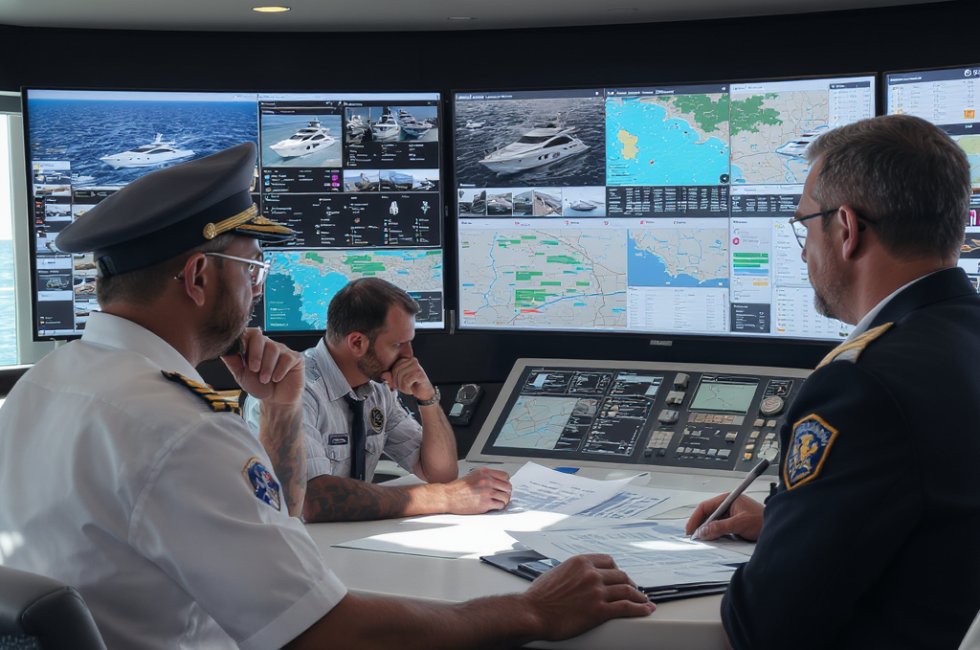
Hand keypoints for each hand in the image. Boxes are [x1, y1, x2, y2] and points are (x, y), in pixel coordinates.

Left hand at [221, 328, 304, 407]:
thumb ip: (232, 361)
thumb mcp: (241, 375)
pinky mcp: (295, 358)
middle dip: (255, 355)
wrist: (275, 400)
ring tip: (265, 379)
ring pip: (274, 349)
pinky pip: (287, 358)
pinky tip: (277, 378)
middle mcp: (268, 345)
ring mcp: (283, 350)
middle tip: (254, 370)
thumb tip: (222, 348)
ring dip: (267, 367)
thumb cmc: (259, 386)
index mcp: (254, 346)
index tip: (242, 354)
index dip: (244, 340)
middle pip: (261, 338)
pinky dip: (280, 370)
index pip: (249, 333)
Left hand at [381, 357, 433, 400]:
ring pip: (402, 377)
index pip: (394, 367)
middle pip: (397, 371)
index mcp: (406, 360)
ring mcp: (417, 366)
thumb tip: (383, 375)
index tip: (396, 384)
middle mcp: (412, 361)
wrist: (423, 391)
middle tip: (401, 388)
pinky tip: (411, 388)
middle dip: (397, 382)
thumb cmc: (412, 384)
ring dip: (402, 386)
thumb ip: (390, 378)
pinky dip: (407, 388)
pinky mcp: (420, 373)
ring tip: (407, 388)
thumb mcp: (398, 381)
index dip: (393, 377)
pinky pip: (407, 381)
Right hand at [443, 468, 511, 513]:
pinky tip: (495, 505)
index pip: (505, 475)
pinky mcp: (485, 503)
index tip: (503, 486)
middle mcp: (487, 481)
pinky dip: (499, 506)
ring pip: (506, 496)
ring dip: (504, 500)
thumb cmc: (458, 488)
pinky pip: (500, 505)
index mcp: (484, 473)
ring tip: (499, 501)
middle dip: (506, 491)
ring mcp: (487, 492)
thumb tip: (497, 481)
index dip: (505, 482)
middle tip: (503, 494)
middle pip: (508, 486)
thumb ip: (486, 477)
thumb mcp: (473, 475)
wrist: (448, 496)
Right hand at [522, 554, 653, 640]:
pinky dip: (639, 608)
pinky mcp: (599, 610)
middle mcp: (591, 574)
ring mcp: (597, 592)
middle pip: (621, 575)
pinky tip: (645, 609)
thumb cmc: (539, 596)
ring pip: (627, 590)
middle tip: (634, 590)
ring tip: (644, 600)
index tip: (621, 576)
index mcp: (581, 562)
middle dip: (630, 583)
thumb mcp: (555, 573)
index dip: (618, 569)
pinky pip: (626, 607)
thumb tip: (575, 577)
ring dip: (639, 596)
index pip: (608, 560)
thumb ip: (571, 572)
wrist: (533, 613)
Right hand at [685, 493, 763, 540]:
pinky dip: (716, 535)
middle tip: (695, 537)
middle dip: (701, 526)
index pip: (705, 507)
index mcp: (728, 499)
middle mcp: (728, 506)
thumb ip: (720, 527)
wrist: (777, 528)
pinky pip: (720, 529)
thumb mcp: (740, 523)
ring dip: (709, 531)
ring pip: (713, 523)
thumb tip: (703, 531)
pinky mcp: (734, 524)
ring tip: (704, 539)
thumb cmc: (763, 520)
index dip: (696, 519)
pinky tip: (715, 540)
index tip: (691, 530)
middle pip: (708, 515)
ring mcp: (731, 515)